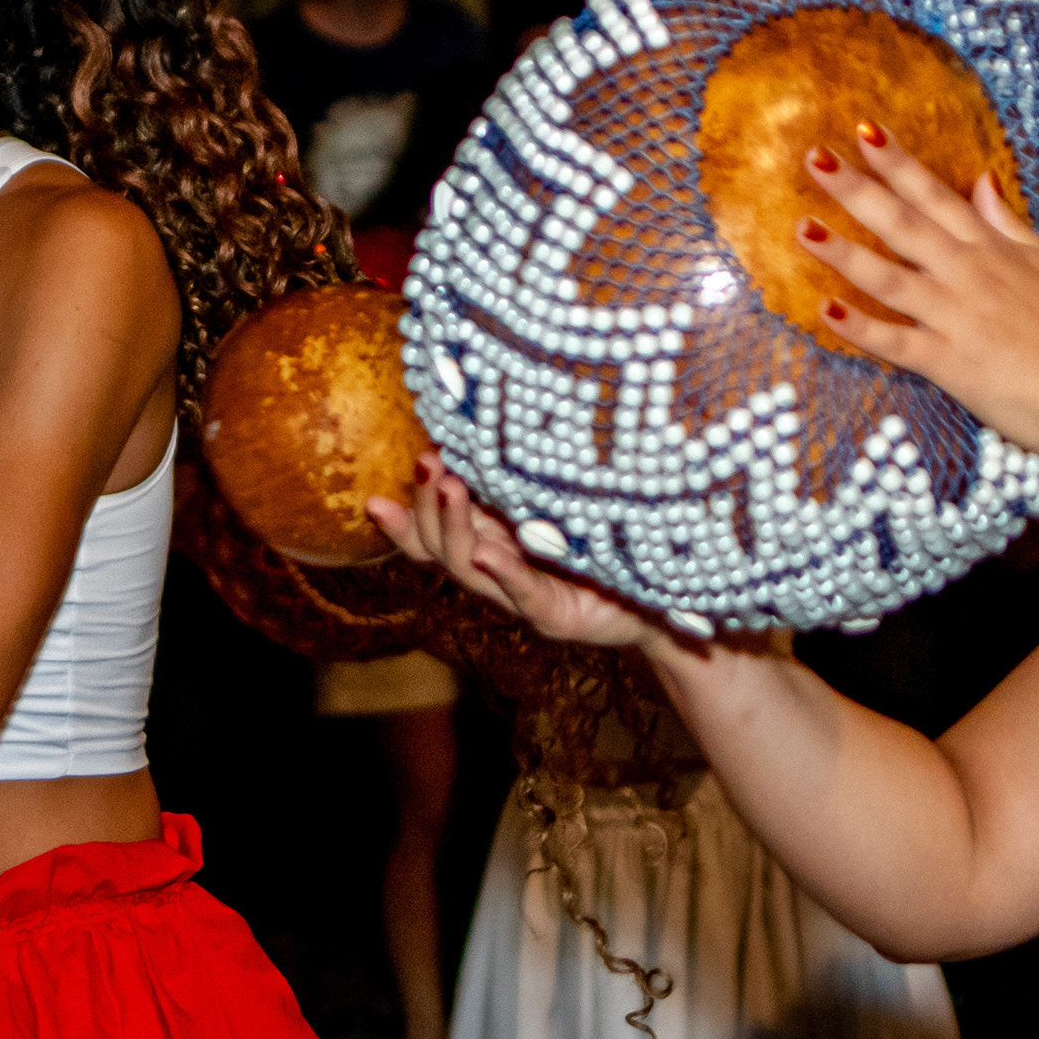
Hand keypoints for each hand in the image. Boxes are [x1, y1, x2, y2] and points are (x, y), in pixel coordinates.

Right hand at [367, 456, 661, 649]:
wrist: (667, 603)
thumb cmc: (612, 545)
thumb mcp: (561, 504)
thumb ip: (526, 481)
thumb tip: (498, 422)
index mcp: (494, 543)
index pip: (432, 536)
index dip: (401, 522)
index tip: (372, 498)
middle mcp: (499, 571)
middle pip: (440, 549)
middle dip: (426, 507)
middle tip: (427, 463)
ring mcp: (524, 597)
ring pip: (470, 568)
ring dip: (453, 526)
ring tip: (449, 486)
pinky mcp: (556, 616)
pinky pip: (523, 593)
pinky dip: (502, 572)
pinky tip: (484, 551)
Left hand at [800, 132, 1038, 462]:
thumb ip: (1008, 226)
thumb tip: (981, 181)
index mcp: (992, 251)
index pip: (935, 196)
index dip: (897, 163)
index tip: (862, 131)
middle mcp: (969, 275)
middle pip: (902, 224)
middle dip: (856, 189)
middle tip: (813, 159)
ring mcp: (956, 317)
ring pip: (888, 277)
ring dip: (843, 252)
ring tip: (802, 228)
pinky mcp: (951, 364)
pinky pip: (896, 343)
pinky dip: (860, 329)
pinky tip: (824, 312)